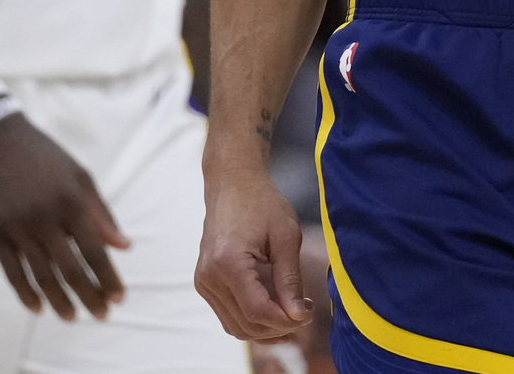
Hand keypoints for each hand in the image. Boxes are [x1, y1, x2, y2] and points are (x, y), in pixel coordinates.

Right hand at [0, 109, 130, 318]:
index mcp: (71, 200)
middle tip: (101, 315)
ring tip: (71, 317)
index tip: (119, 298)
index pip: (95, 250)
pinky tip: (38, 309)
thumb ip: (101, 213)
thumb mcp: (79, 176)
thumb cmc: (44, 157)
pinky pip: (11, 271)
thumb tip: (124, 246)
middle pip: (70, 268)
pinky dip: (25, 294)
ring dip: (59, 301)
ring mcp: (16, 225)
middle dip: (89, 296)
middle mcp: (44, 215)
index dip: (108, 277)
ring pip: (41, 275)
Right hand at [195, 168, 315, 340]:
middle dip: (279, 328)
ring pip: (236, 327)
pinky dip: (252, 320)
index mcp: (228, 262)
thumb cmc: (261, 203)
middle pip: (246, 324)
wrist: (232, 184)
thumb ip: (290, 279)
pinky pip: (229, 316)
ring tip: (293, 311)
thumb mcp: (285, 236)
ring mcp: (204, 282)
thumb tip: (299, 316)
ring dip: (266, 329)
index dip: (286, 321)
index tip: (309, 312)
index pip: (257, 311)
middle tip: (304, 312)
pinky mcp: (205, 284)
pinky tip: (275, 309)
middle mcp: (209, 277)